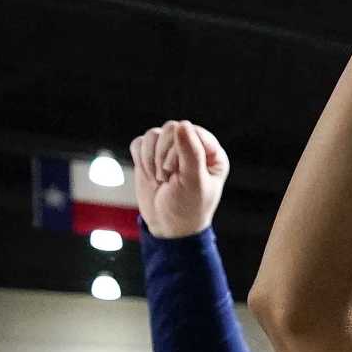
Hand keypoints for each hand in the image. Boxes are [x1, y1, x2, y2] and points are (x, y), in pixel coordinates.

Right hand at [131, 120, 228, 238]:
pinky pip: (140, 142)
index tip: (177, 170)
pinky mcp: (151, 156)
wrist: (167, 226)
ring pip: (153, 134)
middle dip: (163, 154)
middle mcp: (192, 148)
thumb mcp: (193, 182)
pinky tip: (150, 176)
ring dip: (151, 159)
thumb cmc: (187, 208)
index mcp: (211, 154)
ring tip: (160, 179)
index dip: (179, 147)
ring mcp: (169, 150)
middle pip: (171, 129)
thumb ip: (190, 153)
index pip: (191, 131)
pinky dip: (141, 159)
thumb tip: (181, 125)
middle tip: (167, 177)